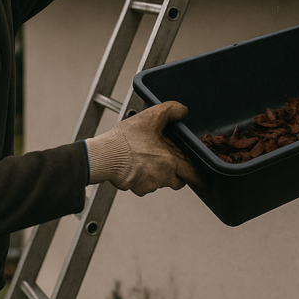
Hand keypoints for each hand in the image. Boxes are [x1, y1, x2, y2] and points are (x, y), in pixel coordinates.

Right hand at [85, 101, 199, 195]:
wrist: (103, 156)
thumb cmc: (125, 141)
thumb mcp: (151, 117)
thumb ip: (170, 111)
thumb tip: (182, 110)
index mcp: (171, 163)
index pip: (193, 175)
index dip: (195, 172)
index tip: (196, 171)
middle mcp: (162, 178)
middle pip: (178, 180)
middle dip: (177, 171)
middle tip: (169, 158)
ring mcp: (148, 185)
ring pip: (161, 182)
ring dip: (159, 173)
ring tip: (149, 157)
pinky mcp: (136, 188)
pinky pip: (145, 184)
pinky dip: (144, 176)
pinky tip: (137, 164)